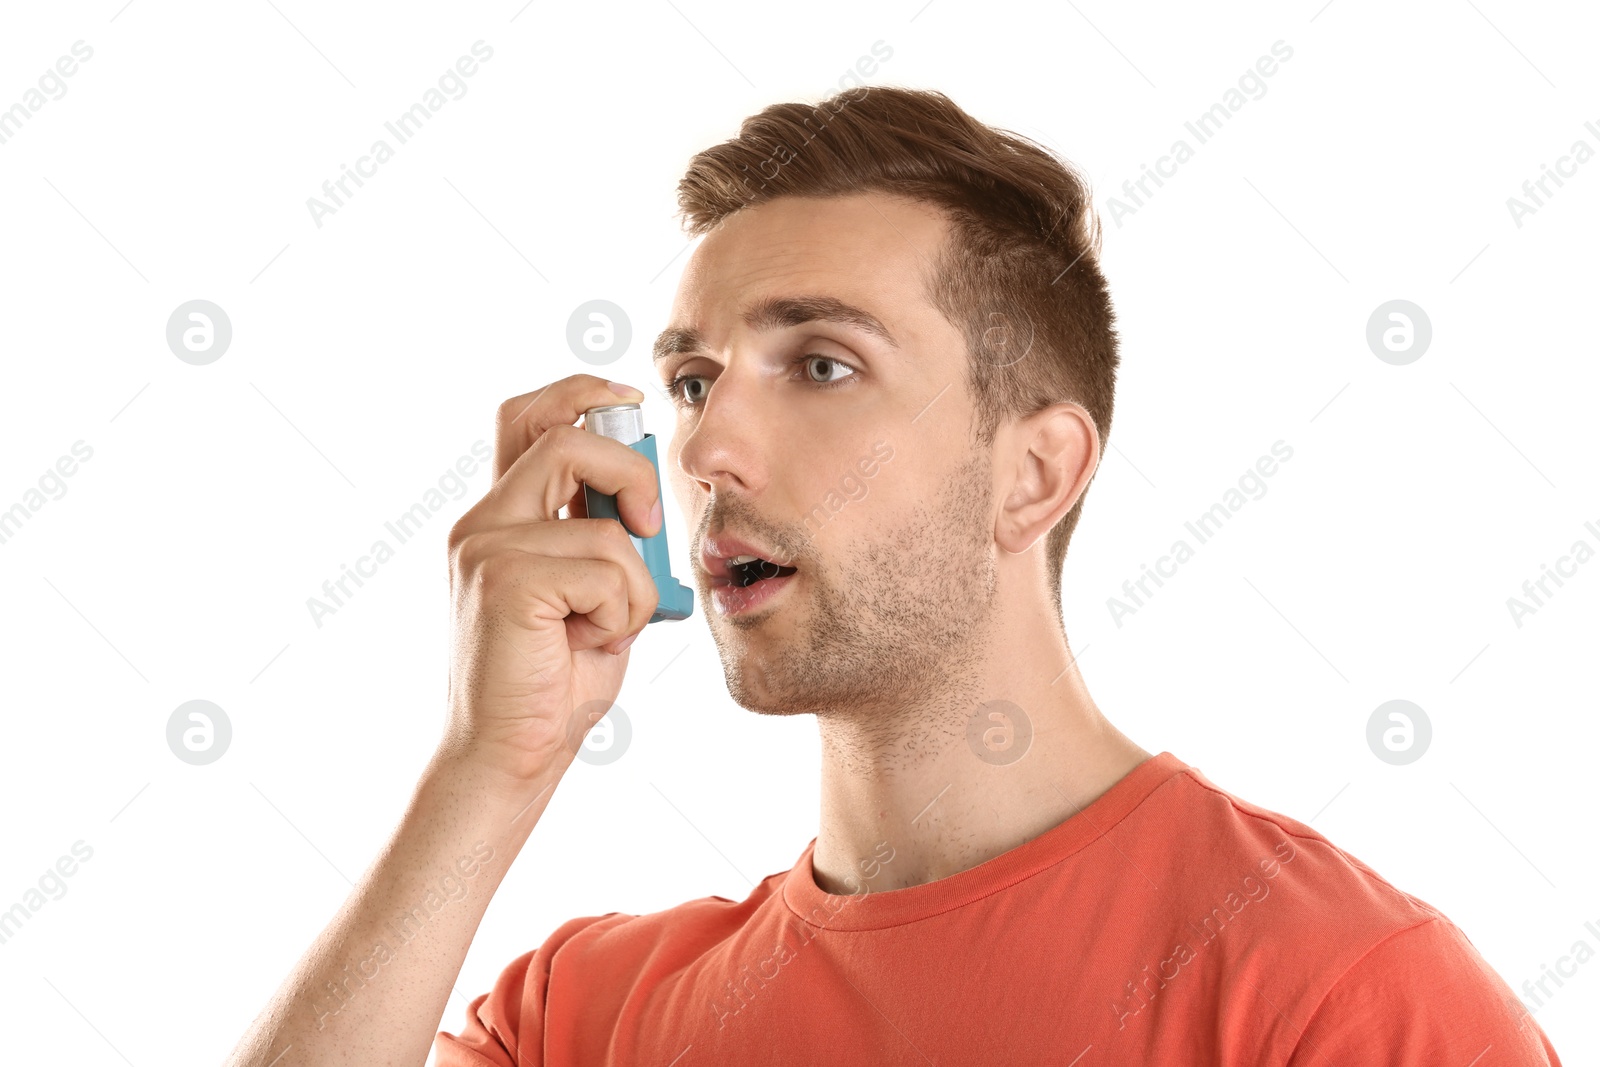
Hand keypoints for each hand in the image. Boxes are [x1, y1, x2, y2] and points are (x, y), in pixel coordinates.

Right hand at [440, 375, 662, 788]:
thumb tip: (647, 502)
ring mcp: (486, 548)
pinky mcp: (504, 581)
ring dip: (634, 580)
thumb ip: (604, 542)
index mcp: (499, 517)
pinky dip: (623, 612)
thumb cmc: (553, 684)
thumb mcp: (591, 595)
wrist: (509, 757)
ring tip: (608, 624)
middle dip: (631, 471)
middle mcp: (482, 522)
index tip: (631, 403)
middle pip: (564, 437)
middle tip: (650, 527)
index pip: (527, 417)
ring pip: (603, 522)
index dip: (580, 393)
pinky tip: (590, 645)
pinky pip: (608, 569)